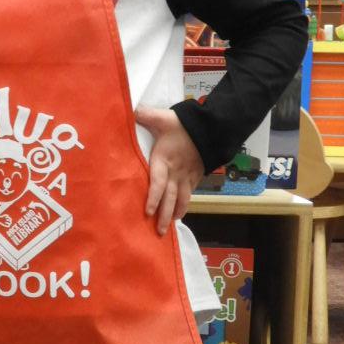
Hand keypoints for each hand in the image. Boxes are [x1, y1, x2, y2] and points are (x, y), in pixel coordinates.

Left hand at [134, 105, 203, 234]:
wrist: (213, 127)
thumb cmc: (185, 125)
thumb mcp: (164, 118)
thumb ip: (145, 115)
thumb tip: (130, 111)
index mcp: (164, 161)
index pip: (158, 183)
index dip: (153, 198)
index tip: (148, 212)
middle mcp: (175, 172)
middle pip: (170, 198)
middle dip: (164, 216)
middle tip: (159, 232)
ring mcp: (186, 176)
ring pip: (181, 199)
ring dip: (175, 213)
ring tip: (170, 227)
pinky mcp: (195, 176)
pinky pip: (189, 194)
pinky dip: (184, 205)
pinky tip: (180, 213)